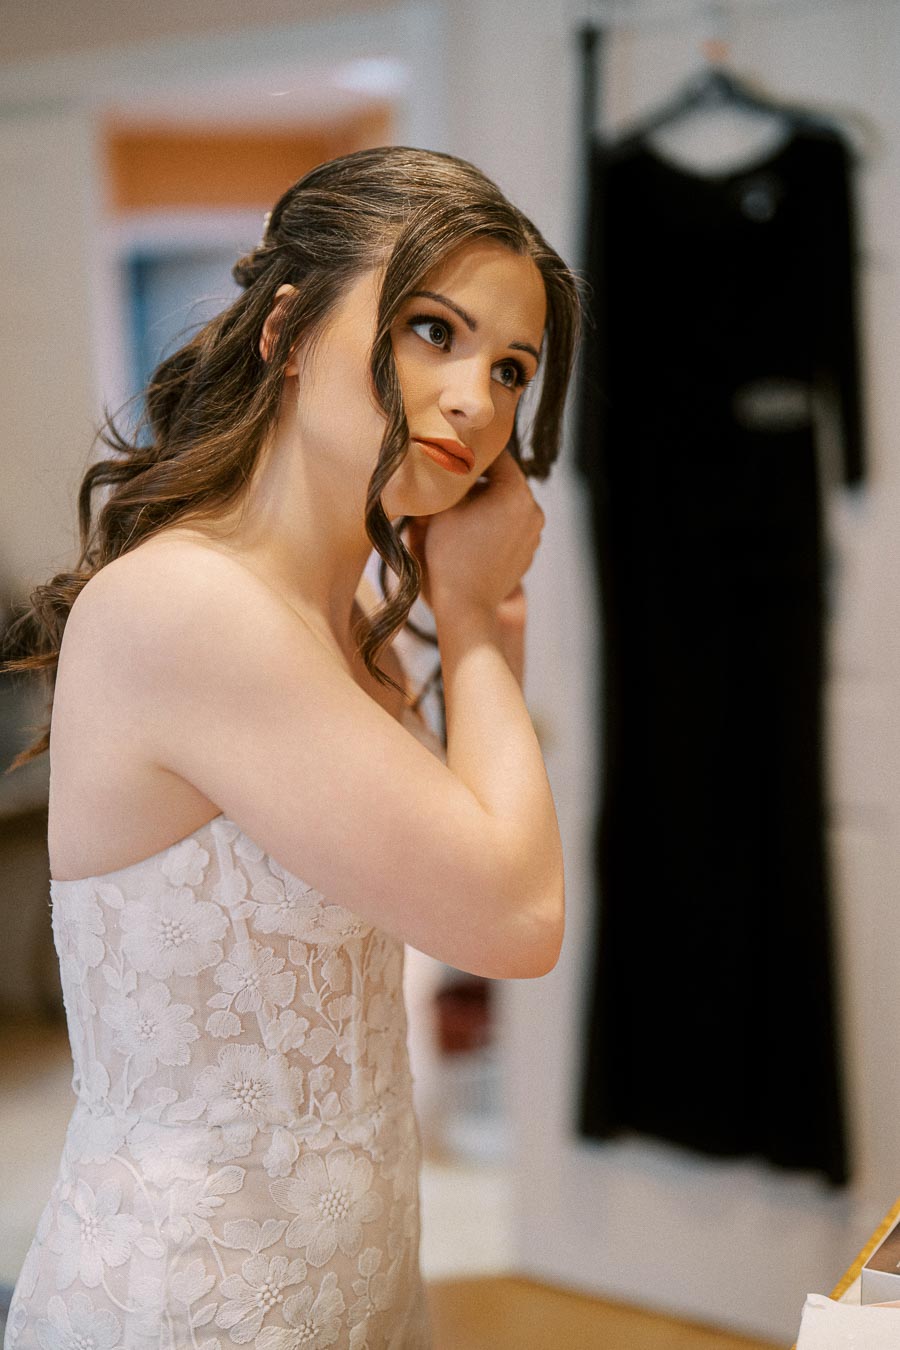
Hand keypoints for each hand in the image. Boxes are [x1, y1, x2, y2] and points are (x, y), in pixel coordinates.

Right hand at [412, 449, 544, 618]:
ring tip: (461, 512)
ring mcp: (534, 532)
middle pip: (505, 480)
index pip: (496, 455)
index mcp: (515, 491)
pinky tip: (473, 534)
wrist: (465, 605)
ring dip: (488, 502)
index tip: (455, 452)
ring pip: (508, 503)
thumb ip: (450, 479)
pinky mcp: (529, 551)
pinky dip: (495, 523)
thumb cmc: (449, 555)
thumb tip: (447, 462)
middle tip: (453, 484)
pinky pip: (512, 526)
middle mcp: (533, 509)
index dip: (472, 452)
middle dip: (480, 480)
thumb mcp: (442, 508)